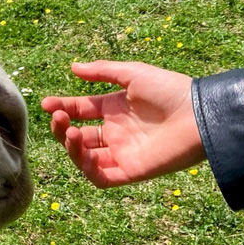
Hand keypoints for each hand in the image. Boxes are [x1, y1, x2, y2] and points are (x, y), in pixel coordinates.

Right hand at [40, 60, 206, 187]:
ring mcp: (123, 152)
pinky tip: (81, 148)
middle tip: (57, 117)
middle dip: (63, 128)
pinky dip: (87, 167)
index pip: (82, 110)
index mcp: (116, 109)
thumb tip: (73, 68)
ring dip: (71, 147)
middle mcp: (117, 132)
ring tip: (70, 131)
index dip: (63, 107)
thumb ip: (102, 71)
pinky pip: (102, 177)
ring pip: (86, 158)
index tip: (46, 104)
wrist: (197, 114)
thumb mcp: (133, 74)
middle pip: (80, 135)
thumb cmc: (170, 90)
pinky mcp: (131, 170)